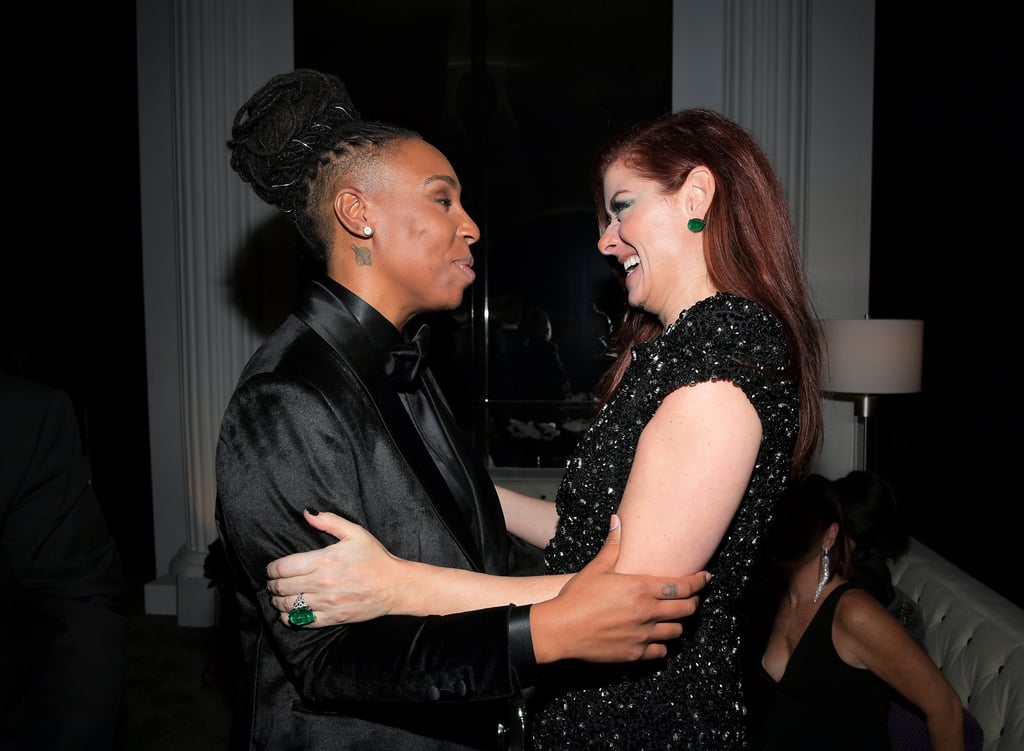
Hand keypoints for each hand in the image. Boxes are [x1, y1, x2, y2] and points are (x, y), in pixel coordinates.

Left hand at [265, 510, 400, 627]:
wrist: (395, 586)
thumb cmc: (375, 558)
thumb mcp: (355, 533)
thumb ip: (329, 521)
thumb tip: (307, 513)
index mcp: (325, 560)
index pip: (284, 567)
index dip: (271, 569)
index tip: (271, 569)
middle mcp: (322, 583)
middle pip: (282, 587)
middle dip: (272, 584)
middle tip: (272, 582)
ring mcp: (326, 603)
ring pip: (288, 605)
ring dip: (277, 601)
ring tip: (278, 596)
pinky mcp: (332, 618)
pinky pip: (301, 621)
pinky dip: (289, 617)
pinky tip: (289, 611)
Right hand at [530, 514, 709, 663]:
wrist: (561, 629)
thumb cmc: (577, 597)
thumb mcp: (596, 568)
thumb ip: (613, 545)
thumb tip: (617, 520)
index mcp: (640, 588)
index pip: (682, 586)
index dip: (698, 582)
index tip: (706, 578)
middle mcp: (647, 612)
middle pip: (686, 609)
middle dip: (693, 602)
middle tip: (691, 599)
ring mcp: (643, 635)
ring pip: (677, 632)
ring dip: (678, 624)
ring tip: (673, 618)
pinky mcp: (635, 654)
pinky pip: (661, 652)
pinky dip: (662, 645)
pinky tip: (656, 639)